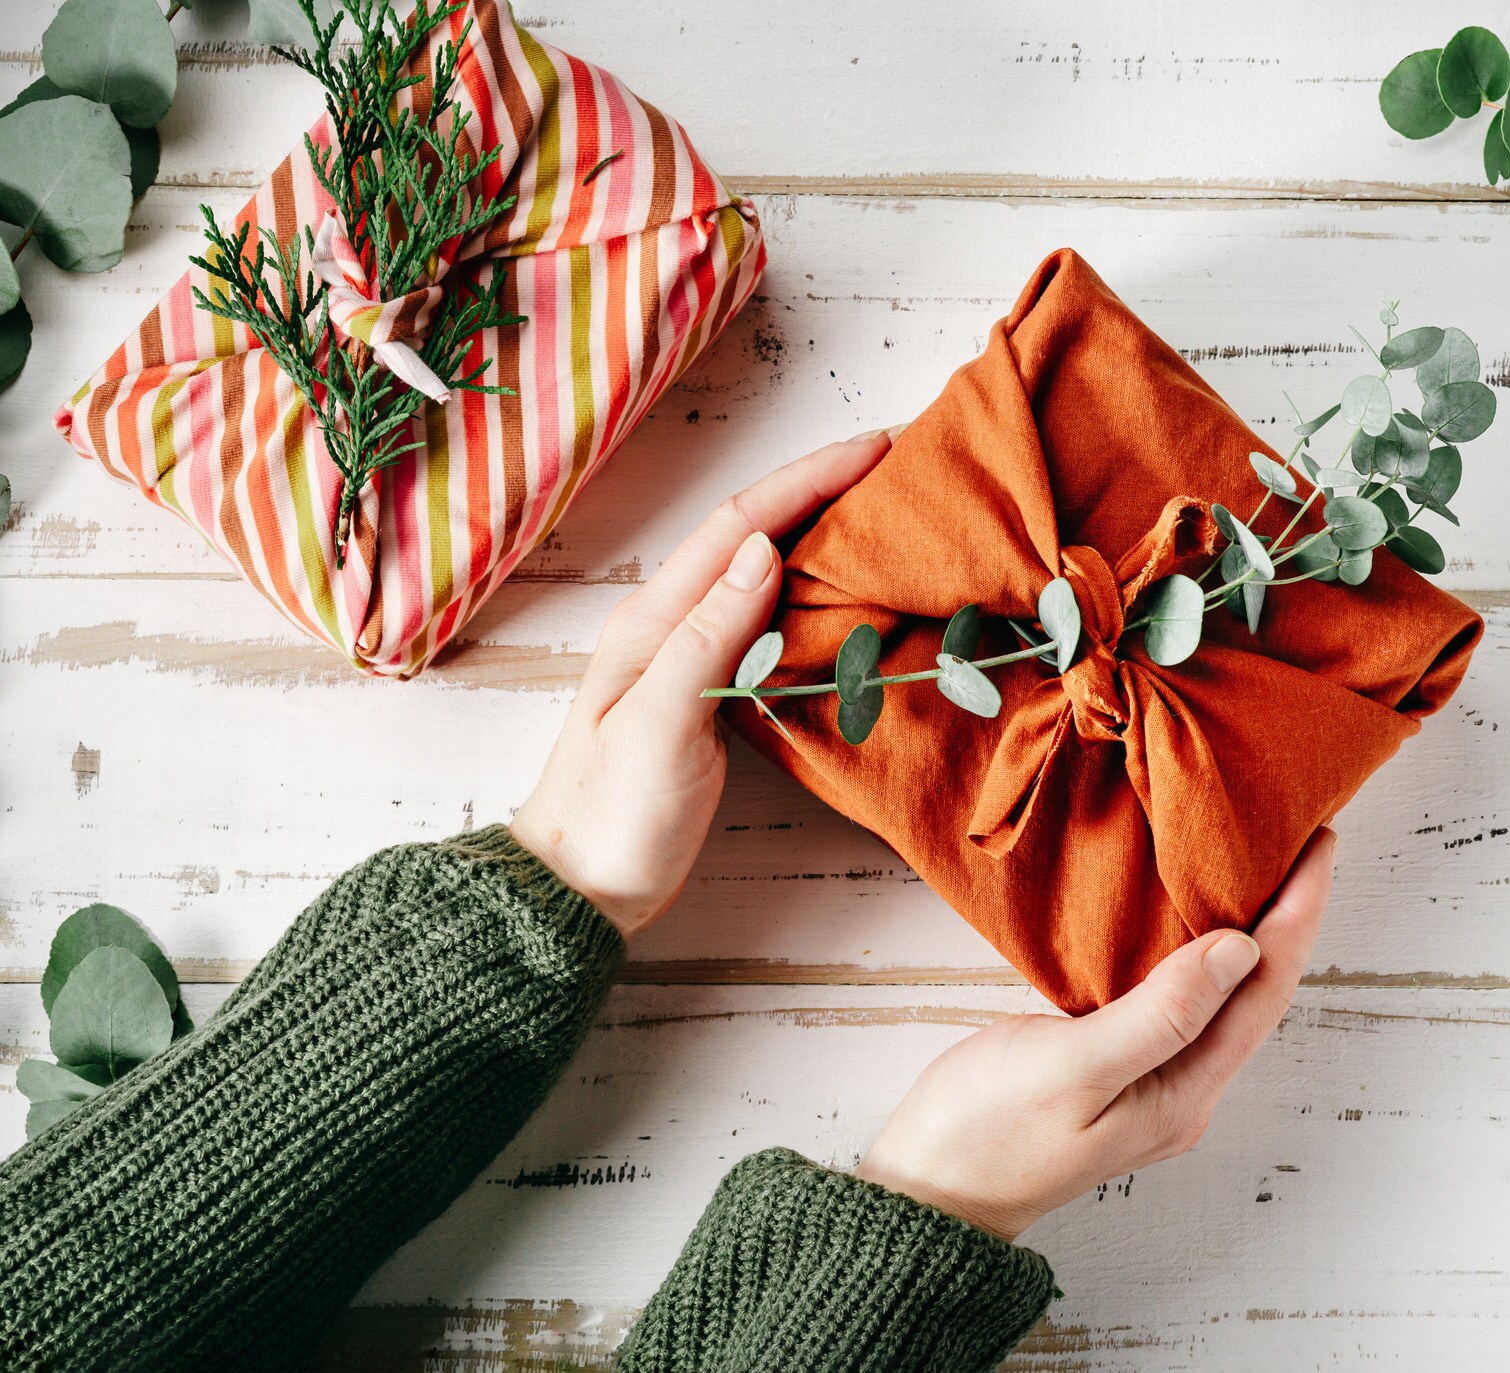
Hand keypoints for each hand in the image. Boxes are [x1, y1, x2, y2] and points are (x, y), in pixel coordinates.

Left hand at [510, 432, 891, 937]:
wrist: (579, 886)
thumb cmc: (610, 814)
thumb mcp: (659, 725)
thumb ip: (707, 636)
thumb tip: (763, 550)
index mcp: (653, 619)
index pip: (741, 526)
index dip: (808, 480)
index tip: (876, 449)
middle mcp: (671, 623)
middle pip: (755, 533)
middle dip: (822, 489)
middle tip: (897, 464)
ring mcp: (690, 656)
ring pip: (765, 571)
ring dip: (821, 532)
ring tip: (885, 512)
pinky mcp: (711, 692)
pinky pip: (770, 620)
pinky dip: (814, 591)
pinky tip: (848, 592)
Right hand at [853, 828, 1338, 1240]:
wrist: (925, 1193)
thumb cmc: (986, 1134)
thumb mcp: (1072, 1069)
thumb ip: (1159, 1014)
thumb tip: (1239, 951)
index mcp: (1183, 1094)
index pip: (1265, 992)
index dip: (1298, 915)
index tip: (1316, 845)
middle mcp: (1182, 1090)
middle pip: (1256, 993)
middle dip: (1285, 915)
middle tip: (1299, 836)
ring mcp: (1151, 1081)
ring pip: (1219, 993)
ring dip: (1245, 928)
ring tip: (1257, 861)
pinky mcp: (1116, 1066)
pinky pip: (1177, 997)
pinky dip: (1193, 947)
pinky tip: (1184, 914)